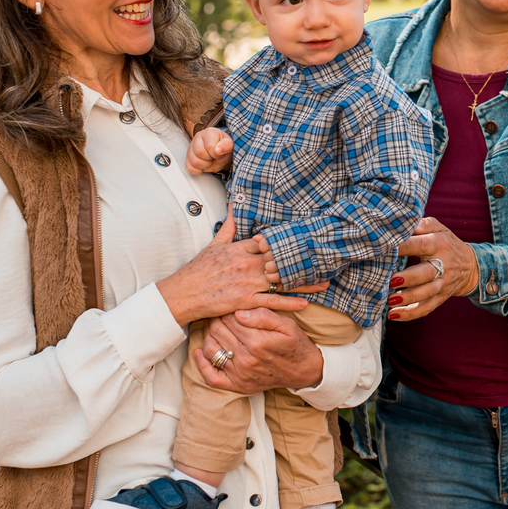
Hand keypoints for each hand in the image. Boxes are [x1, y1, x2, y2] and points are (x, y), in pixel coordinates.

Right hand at [157, 212, 323, 324]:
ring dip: (303, 282)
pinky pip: (271, 302)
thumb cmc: (197, 271)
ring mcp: (247, 282)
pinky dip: (288, 303)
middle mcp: (246, 264)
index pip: (269, 242)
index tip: (306, 239)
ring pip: (280, 281)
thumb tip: (235, 205)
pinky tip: (305, 303)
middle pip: (281, 260)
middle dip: (302, 260)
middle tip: (326, 259)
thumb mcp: (213, 245)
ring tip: (324, 283)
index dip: (287, 241)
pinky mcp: (244, 301)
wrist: (182, 294)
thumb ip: (229, 226)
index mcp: (240, 249)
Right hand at [186, 127, 233, 174]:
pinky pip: (189, 167)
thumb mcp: (230, 146)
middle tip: (214, 158)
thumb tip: (218, 150)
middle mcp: (198, 137)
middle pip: (199, 152)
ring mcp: (191, 147)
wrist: (221, 153)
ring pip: (193, 161)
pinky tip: (203, 167)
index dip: (216, 154)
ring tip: (209, 162)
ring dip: (204, 166)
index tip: (220, 154)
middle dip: (209, 159)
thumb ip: (226, 146)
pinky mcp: (188, 157)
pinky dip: (197, 170)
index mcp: (209, 133)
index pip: (209, 146)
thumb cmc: (225, 148)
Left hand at [194, 308, 323, 393]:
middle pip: (217, 331)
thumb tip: (239, 312)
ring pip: (210, 349)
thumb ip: (263, 316)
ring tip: (212, 326)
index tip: (226, 303)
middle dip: (214, 319)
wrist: (304, 371)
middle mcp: (246, 359)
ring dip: (207, 335)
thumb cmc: (295, 344)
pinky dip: (202, 365)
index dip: (225, 308)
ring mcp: (240, 374)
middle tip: (216, 312)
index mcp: (257, 341)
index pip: (229, 318)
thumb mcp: (287, 324)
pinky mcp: (238, 385)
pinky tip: (199, 352)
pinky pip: (212, 377)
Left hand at [387, 216, 479, 321]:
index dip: (404, 247)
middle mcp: (443, 264)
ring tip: (390, 300)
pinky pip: (427, 307)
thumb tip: (403, 222)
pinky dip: (411, 313)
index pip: (421, 244)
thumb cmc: (448, 244)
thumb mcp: (440, 229)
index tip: (387, 249)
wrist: (472, 266)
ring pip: (427, 293)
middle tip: (391, 280)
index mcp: (439, 244)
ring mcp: (443, 283)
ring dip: (409, 298)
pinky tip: (395, 315)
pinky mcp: (441, 297)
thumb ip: (423, 224)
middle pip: (426, 273)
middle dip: (409, 278)